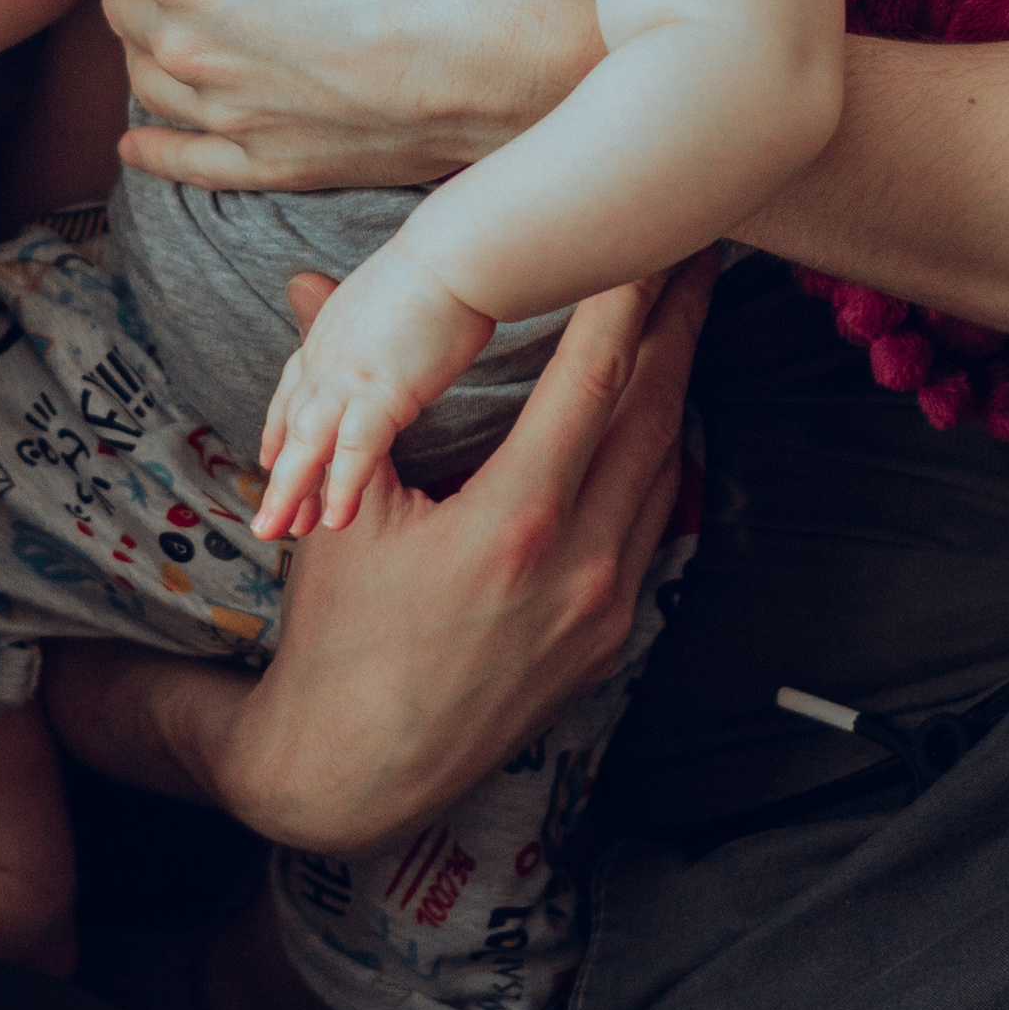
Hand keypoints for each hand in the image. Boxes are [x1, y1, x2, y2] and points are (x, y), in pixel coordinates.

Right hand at [43, 256, 712, 854]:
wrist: (358, 767)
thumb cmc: (339, 632)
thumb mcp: (341, 508)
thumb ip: (349, 388)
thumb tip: (309, 282)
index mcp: (515, 523)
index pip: (589, 386)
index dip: (622, 305)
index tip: (645, 242)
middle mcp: (580, 565)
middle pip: (655, 418)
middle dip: (679, 327)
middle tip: (699, 254)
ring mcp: (606, 608)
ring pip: (665, 472)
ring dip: (679, 388)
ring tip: (688, 316)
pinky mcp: (610, 639)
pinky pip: (654, 526)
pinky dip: (661, 459)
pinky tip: (662, 417)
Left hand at [71, 0, 601, 195]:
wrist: (498, 48)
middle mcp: (187, 46)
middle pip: (120, 2)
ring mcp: (229, 113)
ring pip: (146, 73)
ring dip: (145, 36)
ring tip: (168, 10)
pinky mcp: (275, 161)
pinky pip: (186, 161)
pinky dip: (154, 146)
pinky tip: (137, 141)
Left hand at [253, 262, 493, 537]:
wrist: (456, 253)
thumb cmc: (444, 265)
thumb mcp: (393, 293)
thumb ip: (377, 318)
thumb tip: (390, 315)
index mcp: (330, 332)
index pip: (292, 387)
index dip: (277, 425)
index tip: (267, 457)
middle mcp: (327, 356)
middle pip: (292, 425)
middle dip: (279, 477)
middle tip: (265, 522)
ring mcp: (348, 375)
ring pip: (308, 445)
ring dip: (293, 493)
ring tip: (281, 534)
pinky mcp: (380, 391)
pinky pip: (355, 450)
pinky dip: (343, 486)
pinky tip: (337, 520)